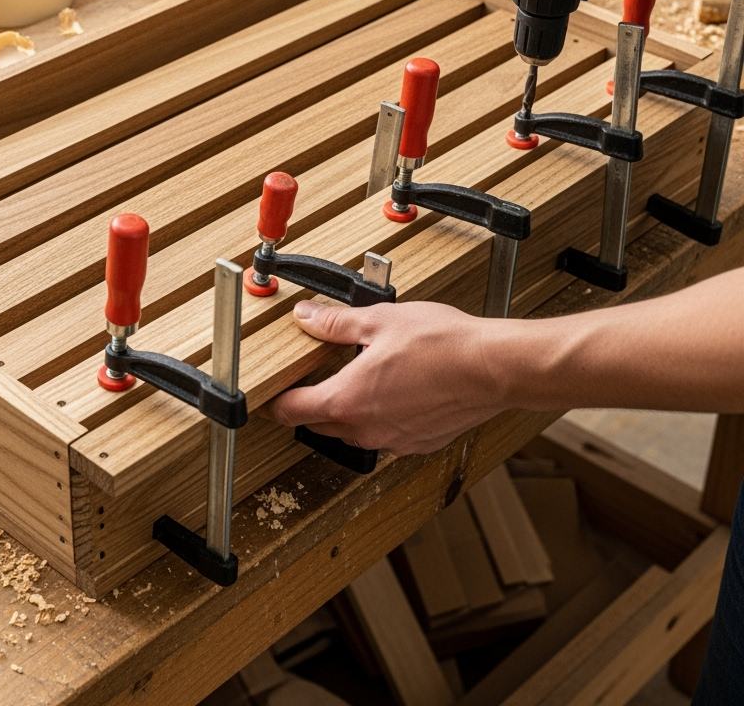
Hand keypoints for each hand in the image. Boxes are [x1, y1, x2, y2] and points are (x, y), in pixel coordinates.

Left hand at [257, 299, 510, 456]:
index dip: (274, 402)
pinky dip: (379, 417)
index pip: (292, 411)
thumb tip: (307, 317)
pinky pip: (385, 434)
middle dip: (310, 404)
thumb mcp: (378, 321)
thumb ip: (335, 323)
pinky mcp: (418, 443)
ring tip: (356, 378)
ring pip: (352, 432)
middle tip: (312, 378)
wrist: (493, 369)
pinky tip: (393, 390)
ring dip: (346, 411)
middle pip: (319, 424)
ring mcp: (394, 440)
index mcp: (347, 401)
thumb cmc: (442, 345)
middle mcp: (366, 429)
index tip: (268, 395)